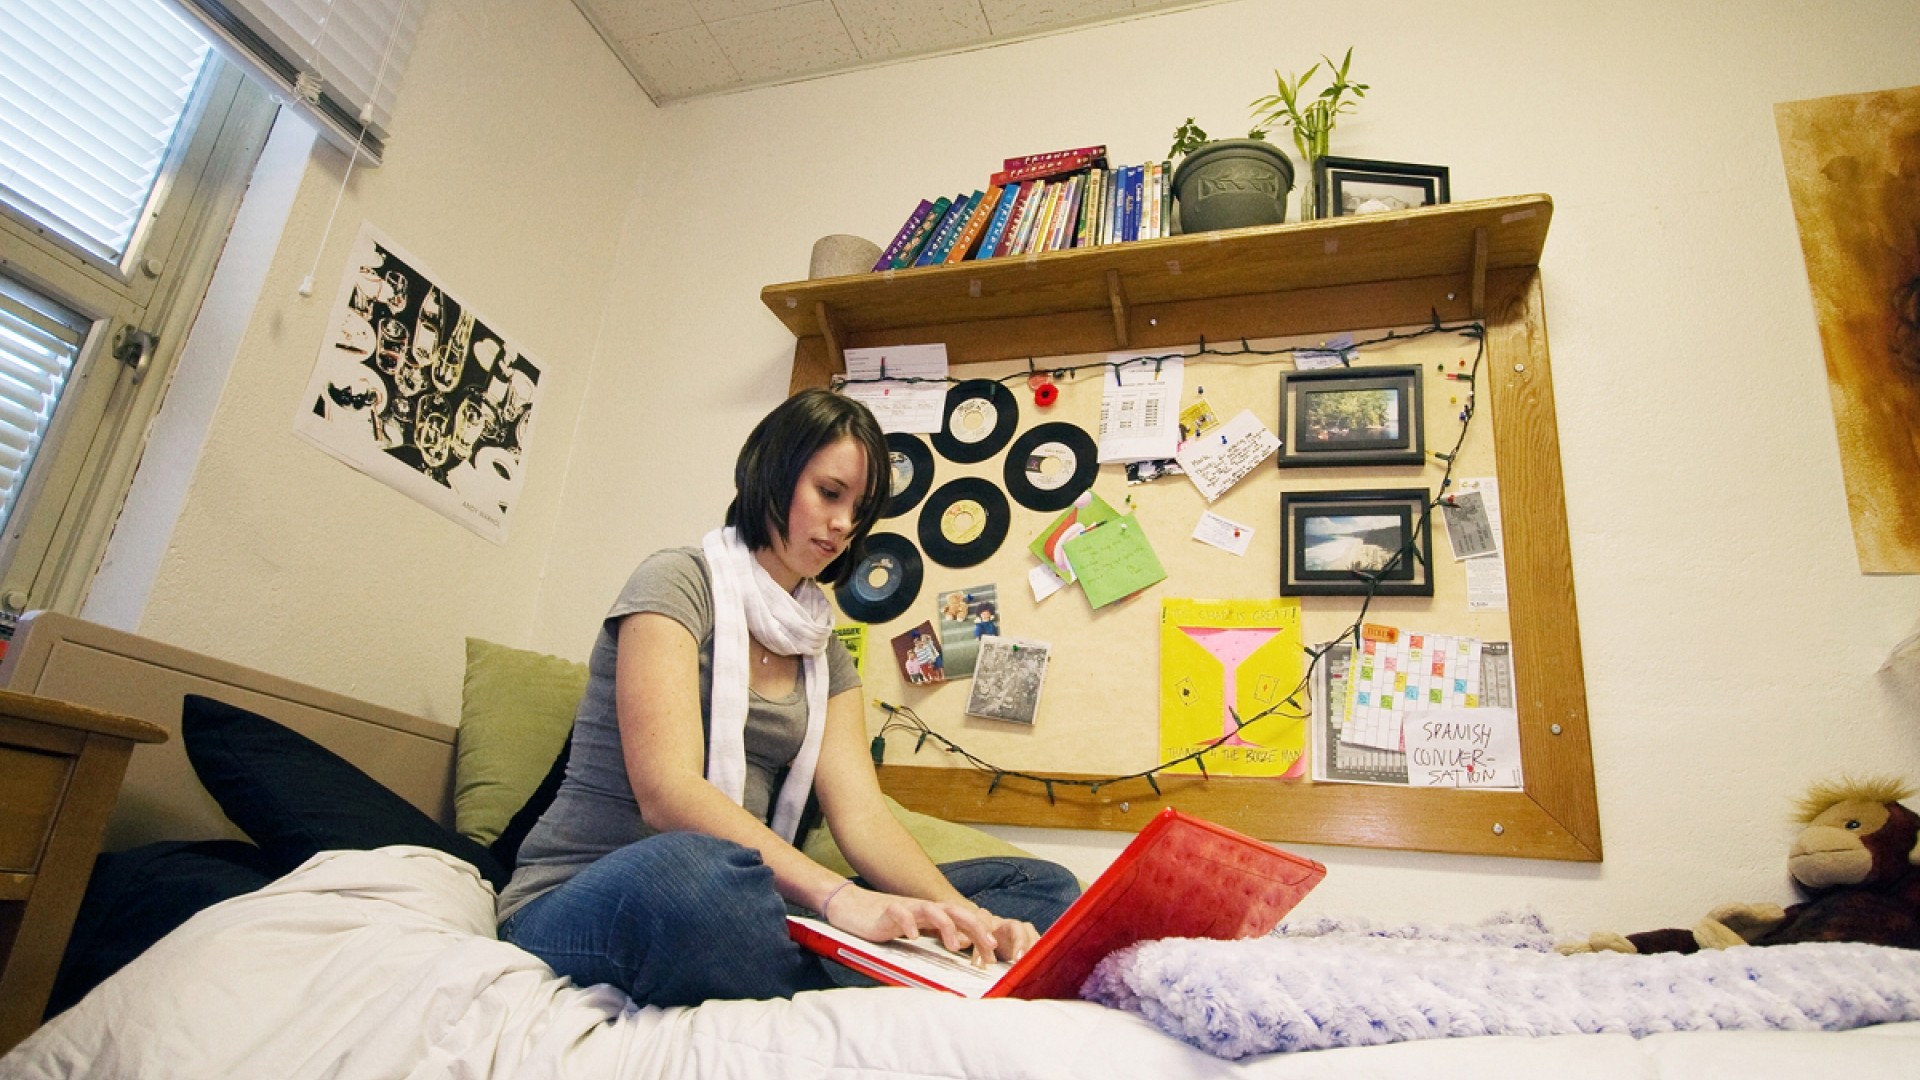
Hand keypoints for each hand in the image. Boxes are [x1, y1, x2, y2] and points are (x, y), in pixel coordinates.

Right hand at [824, 885, 1036, 965]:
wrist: (850, 906)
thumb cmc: (883, 921)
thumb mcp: (914, 929)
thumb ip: (933, 935)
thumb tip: (960, 951)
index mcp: (931, 913)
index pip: (962, 920)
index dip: (980, 935)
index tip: (993, 956)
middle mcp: (922, 908)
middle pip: (955, 911)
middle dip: (975, 928)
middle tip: (988, 948)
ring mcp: (905, 907)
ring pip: (932, 910)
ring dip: (946, 927)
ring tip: (955, 945)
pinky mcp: (885, 911)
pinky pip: (899, 913)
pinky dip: (908, 924)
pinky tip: (913, 937)